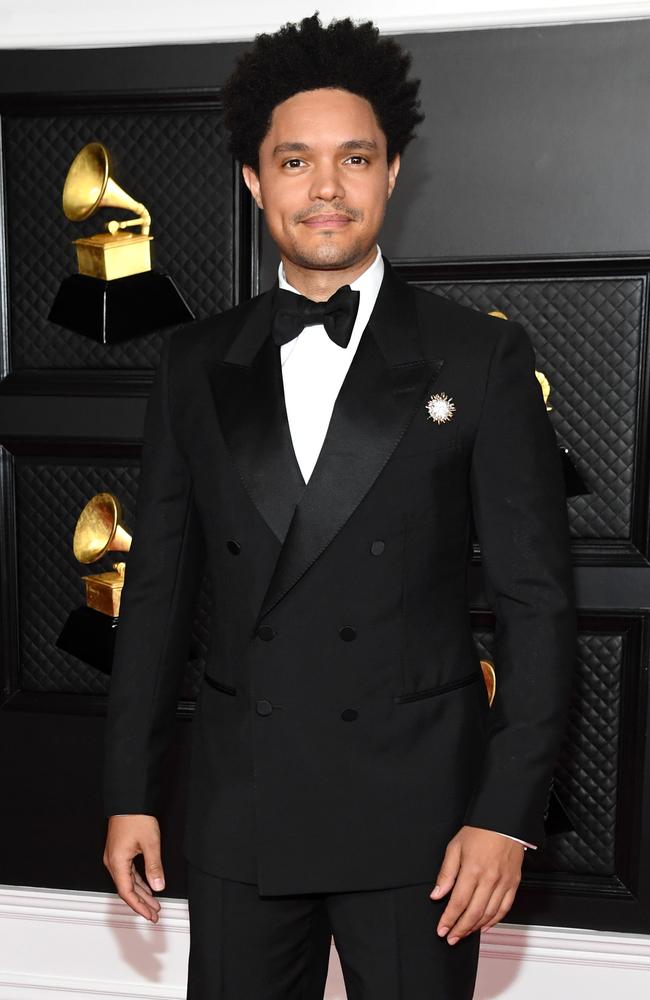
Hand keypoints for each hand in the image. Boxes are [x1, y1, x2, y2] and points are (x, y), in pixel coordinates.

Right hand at [103, 814, 164, 921]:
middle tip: (154, 914)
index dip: (139, 906)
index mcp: (117, 862)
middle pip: (127, 889)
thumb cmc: (136, 817)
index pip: (127, 892)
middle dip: (141, 903)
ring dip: (141, 893)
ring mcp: (115, 857)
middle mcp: (113, 862)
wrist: (129, 799)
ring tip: (154, 904)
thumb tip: (158, 887)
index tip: (149, 915)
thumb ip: (154, 867)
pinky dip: (138, 881)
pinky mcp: (119, 851)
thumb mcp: (150, 843)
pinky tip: (148, 886)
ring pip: (128, 881)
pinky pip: (128, 872)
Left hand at [430, 825, 523, 943]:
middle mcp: (490, 879)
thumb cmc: (480, 831)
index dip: (449, 919)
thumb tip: (437, 893)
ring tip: (464, 933)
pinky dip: (495, 921)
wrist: (504, 820)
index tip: (441, 928)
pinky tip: (485, 926)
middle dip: (460, 928)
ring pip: (490, 914)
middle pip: (474, 912)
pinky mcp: (513, 883)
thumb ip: (446, 872)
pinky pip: (505, 908)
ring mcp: (503, 882)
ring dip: (475, 927)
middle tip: (451, 937)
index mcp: (473, 869)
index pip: (458, 902)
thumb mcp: (455, 847)